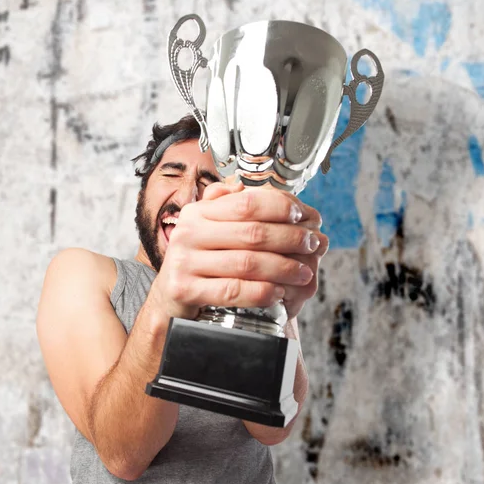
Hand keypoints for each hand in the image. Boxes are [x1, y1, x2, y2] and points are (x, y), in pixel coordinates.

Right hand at [151, 181, 325, 320]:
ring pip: (246, 263)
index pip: (247, 203)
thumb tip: (244, 186)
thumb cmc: (198, 261)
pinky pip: (232, 290)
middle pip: (252, 233)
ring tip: (303, 272)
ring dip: (283, 268)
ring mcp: (184, 261)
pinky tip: (277, 292)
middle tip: (313, 245)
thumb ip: (223, 206)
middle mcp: (188, 232)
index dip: (281, 207)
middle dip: (290, 239)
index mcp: (198, 212)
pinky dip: (260, 292)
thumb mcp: (207, 227)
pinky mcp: (184, 289)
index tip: (303, 216)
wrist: (170, 296)